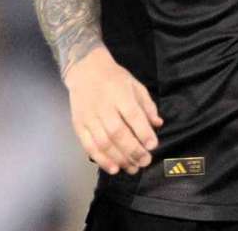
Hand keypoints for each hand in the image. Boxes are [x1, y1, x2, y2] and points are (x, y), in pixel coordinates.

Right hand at [64, 46, 162, 174]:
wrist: (85, 70)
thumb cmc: (114, 78)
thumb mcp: (135, 85)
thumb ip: (147, 105)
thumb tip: (158, 124)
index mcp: (120, 94)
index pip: (132, 115)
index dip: (143, 132)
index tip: (153, 145)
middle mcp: (103, 106)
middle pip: (117, 132)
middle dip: (133, 150)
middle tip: (145, 161)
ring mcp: (89, 117)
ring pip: (103, 143)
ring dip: (119, 159)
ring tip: (132, 168)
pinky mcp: (79, 125)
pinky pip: (89, 146)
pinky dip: (101, 159)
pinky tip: (113, 168)